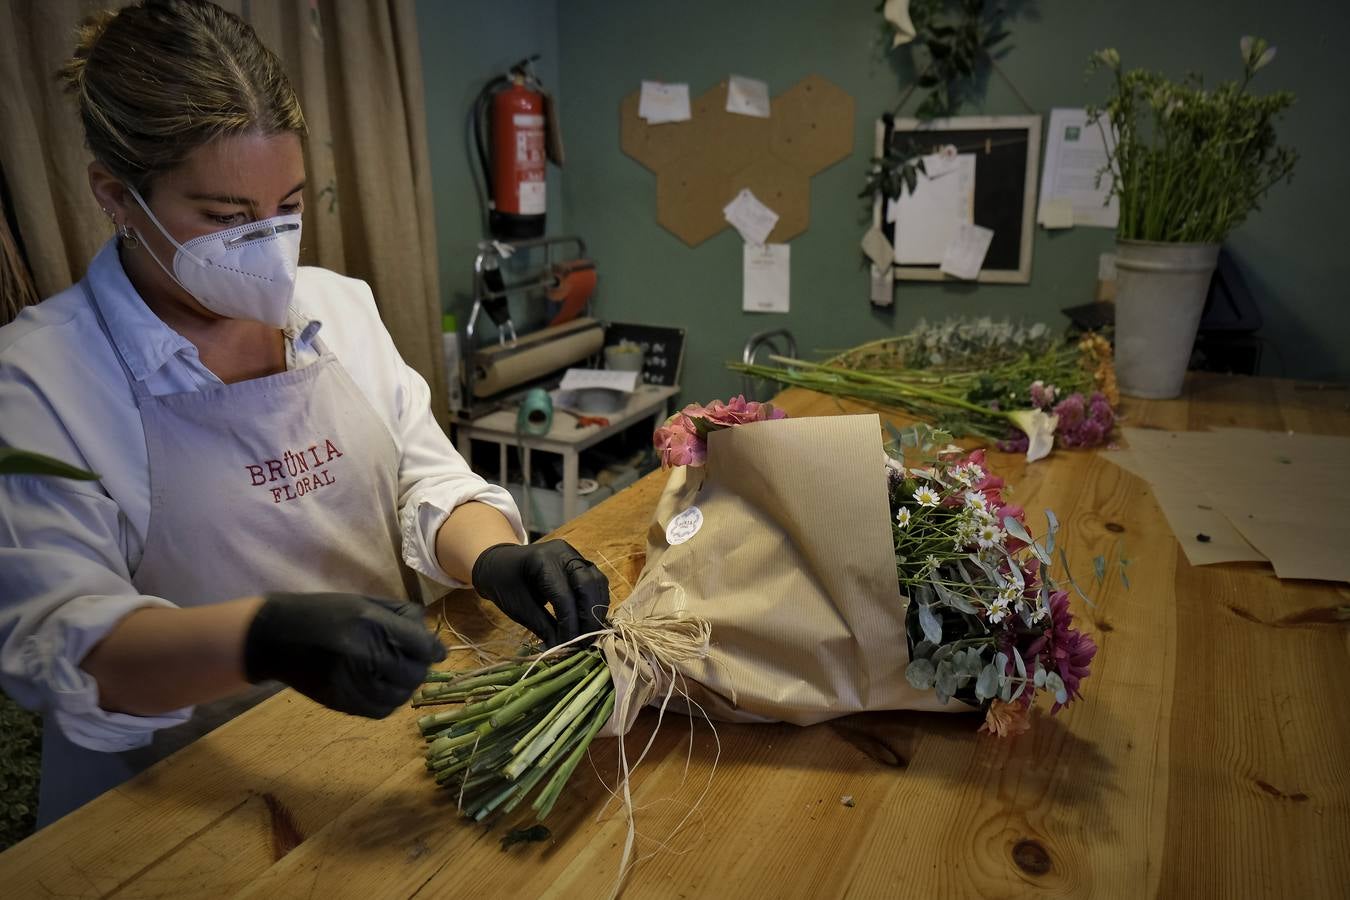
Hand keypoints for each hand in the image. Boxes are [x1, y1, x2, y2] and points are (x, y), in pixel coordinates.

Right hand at [243, 592, 445, 717]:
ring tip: (397, 674)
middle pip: (414, 672)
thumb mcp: (361, 601)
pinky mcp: (341, 702)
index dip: (433, 650)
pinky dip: (390, 701)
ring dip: (406, 685)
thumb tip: (429, 637)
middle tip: (414, 661)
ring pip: (401, 694)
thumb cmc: (322, 613)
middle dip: (420, 667)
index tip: (436, 652)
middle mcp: (364, 653)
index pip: (420, 644)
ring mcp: (352, 681)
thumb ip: (398, 616)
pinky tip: (383, 687)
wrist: (274, 637)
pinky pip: (381, 710)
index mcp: (370, 622)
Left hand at [471, 541, 608, 646]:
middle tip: (585, 642)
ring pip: (597, 582)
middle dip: (589, 616)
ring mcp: (574, 555)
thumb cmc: (504, 584)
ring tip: (589, 634)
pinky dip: (596, 603)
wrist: (498, 562)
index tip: (569, 646)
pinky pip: (596, 582)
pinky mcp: (580, 562)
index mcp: (541, 560)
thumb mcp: (518, 608)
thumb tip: (562, 649)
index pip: (564, 595)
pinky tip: (590, 620)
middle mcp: (563, 553)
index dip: (570, 624)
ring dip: (597, 610)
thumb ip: (543, 627)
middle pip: (587, 585)